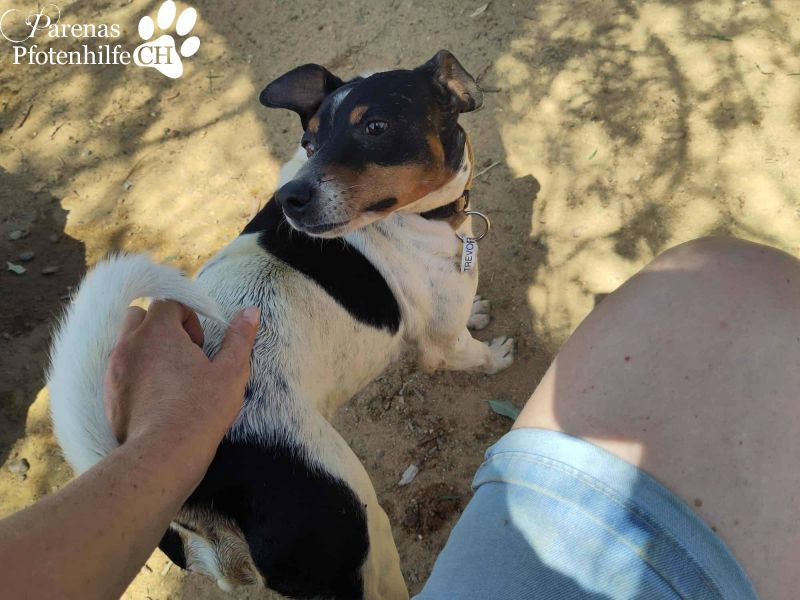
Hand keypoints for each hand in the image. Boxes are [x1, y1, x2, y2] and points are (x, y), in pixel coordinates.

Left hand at [103, 301, 258, 459]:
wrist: (163, 454)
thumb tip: (251, 311)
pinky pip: (118, 370)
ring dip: (147, 348)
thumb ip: (240, 337)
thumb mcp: (231, 371)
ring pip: (126, 342)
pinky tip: (158, 396)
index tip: (200, 344)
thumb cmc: (200, 409)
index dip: (188, 316)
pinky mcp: (108, 394)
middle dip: (161, 326)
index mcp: (158, 332)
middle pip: (139, 315)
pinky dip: (136, 372)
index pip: (167, 302)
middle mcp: (129, 344)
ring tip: (171, 375)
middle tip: (184, 354)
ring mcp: (114, 370)